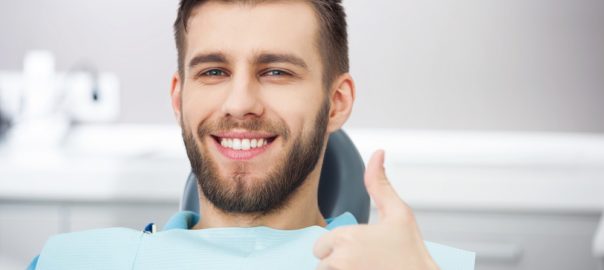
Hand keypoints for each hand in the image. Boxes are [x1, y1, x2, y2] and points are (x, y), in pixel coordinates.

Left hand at [313, 150, 438, 269]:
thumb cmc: (412, 253)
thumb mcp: (399, 213)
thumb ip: (380, 184)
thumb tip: (378, 153)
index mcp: (346, 237)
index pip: (321, 245)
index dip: (339, 246)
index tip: (360, 250)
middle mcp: (338, 260)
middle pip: (322, 262)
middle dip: (338, 262)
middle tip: (364, 262)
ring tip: (365, 268)